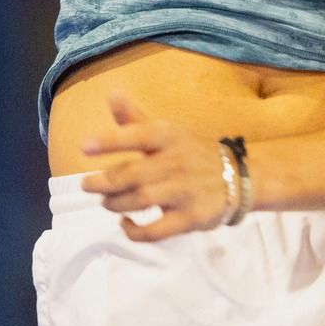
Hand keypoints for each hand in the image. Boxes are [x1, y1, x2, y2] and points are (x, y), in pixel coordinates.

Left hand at [79, 95, 232, 239]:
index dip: (109, 141)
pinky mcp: (191, 217)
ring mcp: (185, 191)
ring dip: (115, 203)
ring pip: (140, 200)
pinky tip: (125, 223)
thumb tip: (111, 94)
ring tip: (106, 202)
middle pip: (132, 174)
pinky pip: (155, 230)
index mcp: (170, 137)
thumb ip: (135, 120)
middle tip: (86, 185)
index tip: (84, 147)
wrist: (240, 177)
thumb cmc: (192, 153)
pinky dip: (134, 231)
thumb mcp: (168, 132)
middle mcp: (178, 161)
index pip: (138, 135)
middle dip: (103, 182)